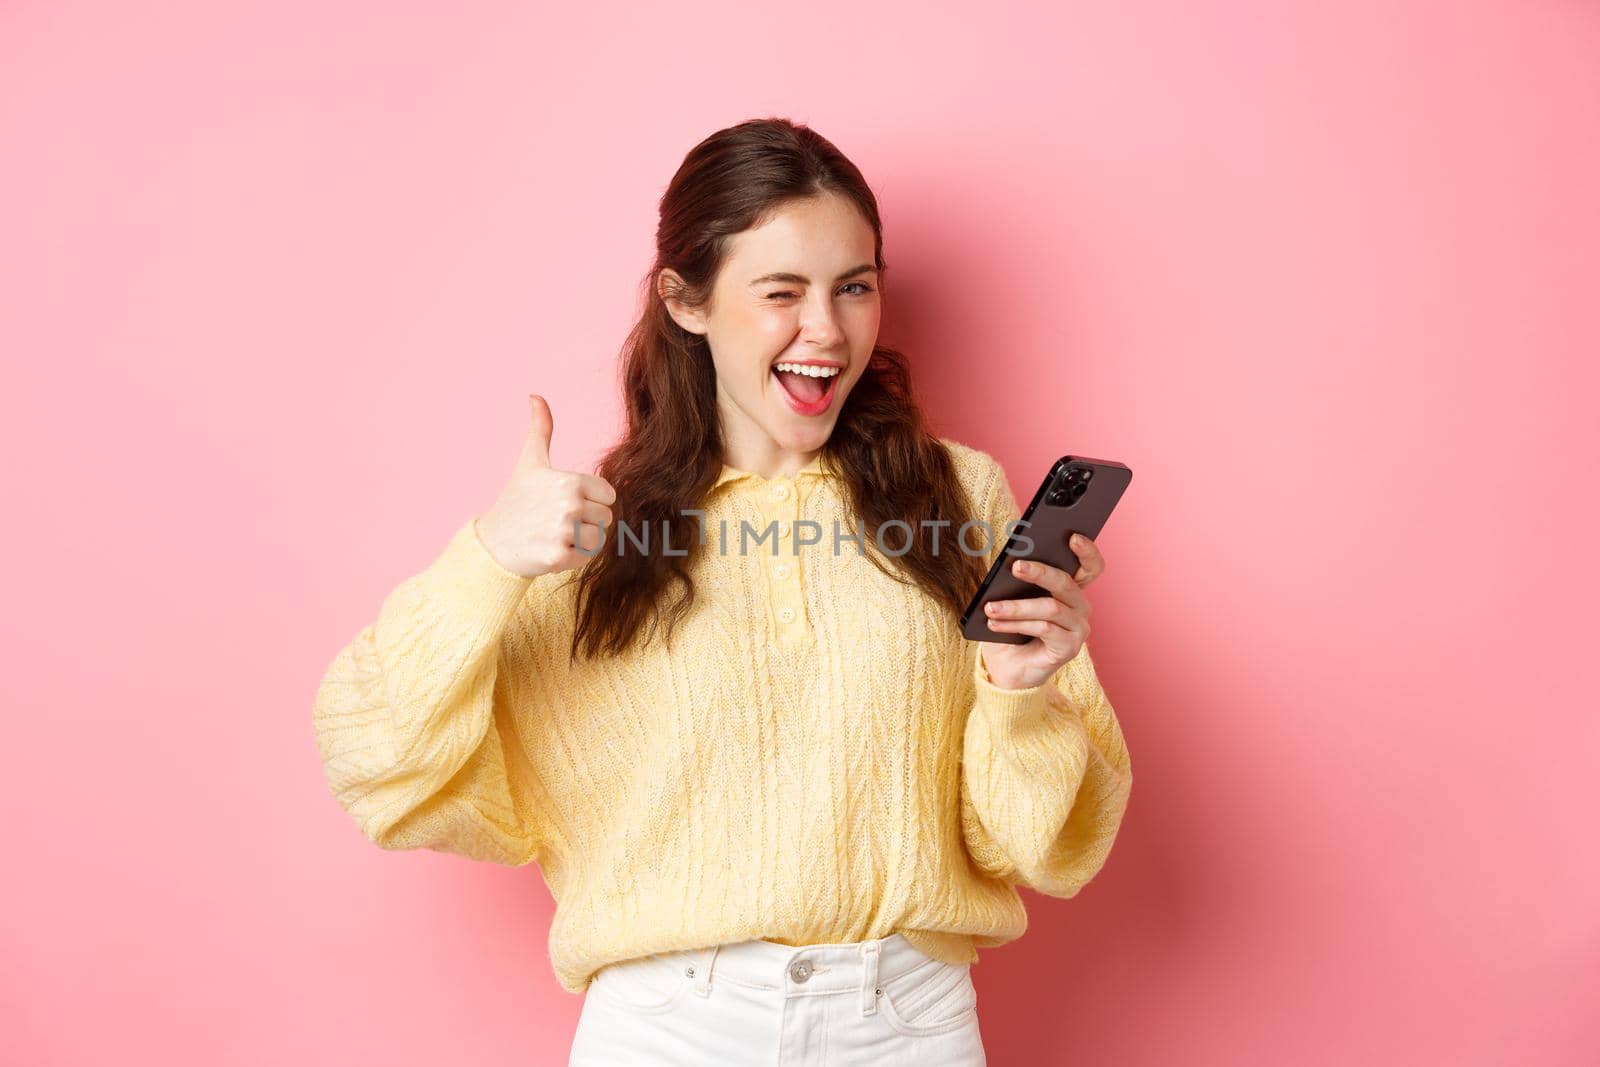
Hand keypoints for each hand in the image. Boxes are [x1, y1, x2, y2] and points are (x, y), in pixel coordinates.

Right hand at [474, 394, 617, 578]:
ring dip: (583, 541)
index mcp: (570, 481)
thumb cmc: (515, 500)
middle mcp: (569, 505)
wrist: (492, 542)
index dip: (591, 501)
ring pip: (600, 540)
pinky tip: (552, 549)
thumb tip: (535, 396)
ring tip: (558, 535)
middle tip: (559, 521)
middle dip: (588, 522)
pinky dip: (573, 557)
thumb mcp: (529, 462)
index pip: (609, 496)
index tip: (567, 502)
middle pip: (606, 519)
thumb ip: (540, 429)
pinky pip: (587, 558)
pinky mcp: (560, 557)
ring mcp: (564, 532)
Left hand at [978, 532, 1104, 689]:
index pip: (1090, 567)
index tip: (1072, 536)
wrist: (1006, 669)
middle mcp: (1080, 607)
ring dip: (1016, 606)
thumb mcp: (1011, 600)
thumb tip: (1013, 560)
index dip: (1087, 551)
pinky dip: (1017, 624)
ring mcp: (1078, 629)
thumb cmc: (1009, 630)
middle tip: (1016, 566)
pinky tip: (995, 623)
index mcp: (1070, 590)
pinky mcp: (1069, 648)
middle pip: (1066, 583)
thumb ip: (1018, 581)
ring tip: (990, 607)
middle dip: (1040, 572)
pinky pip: (1044, 628)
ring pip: (1051, 607)